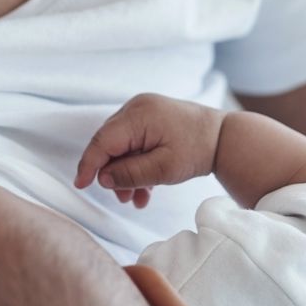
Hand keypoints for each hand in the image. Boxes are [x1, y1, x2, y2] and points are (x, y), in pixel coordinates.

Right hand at [73, 93, 226, 207]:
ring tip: (136, 198)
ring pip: (120, 146)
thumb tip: (102, 178)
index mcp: (139, 115)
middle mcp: (136, 107)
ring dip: (125, 173)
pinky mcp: (148, 117)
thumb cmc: (197, 150)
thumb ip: (130, 174)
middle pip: (109, 144)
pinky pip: (132, 142)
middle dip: (113, 174)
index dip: (89, 165)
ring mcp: (142, 110)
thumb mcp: (164, 169)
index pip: (103, 141)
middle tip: (123, 198)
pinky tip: (145, 188)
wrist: (224, 136)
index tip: (81, 185)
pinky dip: (135, 163)